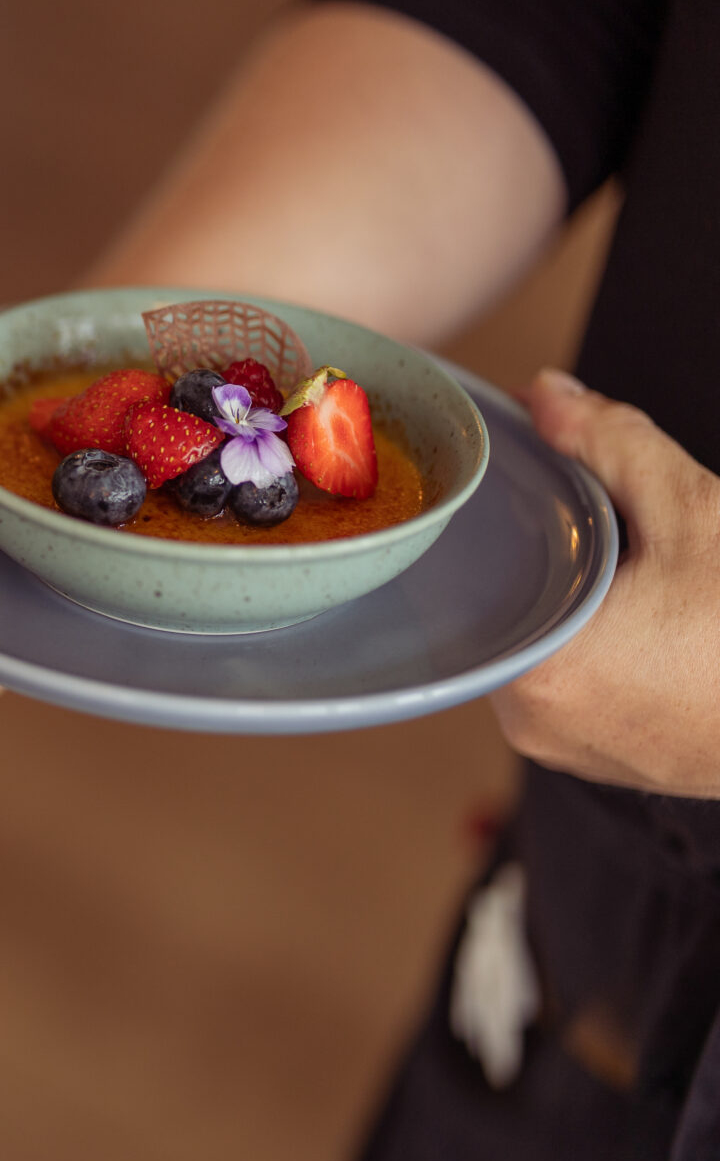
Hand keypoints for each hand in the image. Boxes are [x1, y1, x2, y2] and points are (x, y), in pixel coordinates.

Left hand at [490, 370, 719, 797]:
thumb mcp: (692, 512)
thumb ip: (609, 444)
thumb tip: (548, 396)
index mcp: (537, 666)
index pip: (468, 581)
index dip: (494, 529)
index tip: (523, 496)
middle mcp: (537, 723)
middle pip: (505, 612)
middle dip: (548, 565)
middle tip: (610, 535)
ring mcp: (573, 751)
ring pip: (543, 650)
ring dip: (578, 609)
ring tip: (642, 581)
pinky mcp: (614, 764)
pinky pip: (583, 689)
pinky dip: (608, 651)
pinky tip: (655, 625)